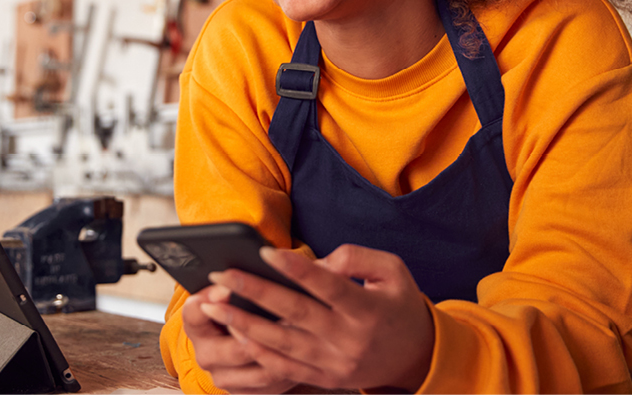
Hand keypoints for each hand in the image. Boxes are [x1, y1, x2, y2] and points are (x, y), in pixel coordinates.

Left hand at [198, 244, 434, 391]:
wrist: (417, 356)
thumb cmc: (399, 305)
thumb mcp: (392, 272)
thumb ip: (356, 258)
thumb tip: (317, 261)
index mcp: (366, 310)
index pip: (326, 286)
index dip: (295, 268)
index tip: (264, 252)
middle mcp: (348, 339)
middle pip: (294, 313)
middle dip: (254, 292)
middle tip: (221, 275)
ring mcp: (334, 363)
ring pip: (282, 344)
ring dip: (244, 324)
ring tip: (213, 306)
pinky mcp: (324, 379)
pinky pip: (285, 367)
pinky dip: (258, 351)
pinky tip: (236, 333)